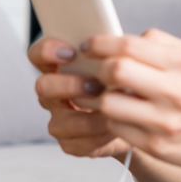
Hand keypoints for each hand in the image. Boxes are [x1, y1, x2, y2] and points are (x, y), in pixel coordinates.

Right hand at [27, 38, 130, 159]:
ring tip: (113, 110)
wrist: (136, 118)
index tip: (70, 52)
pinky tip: (115, 128)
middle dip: (69, 85)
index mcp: (60, 66)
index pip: (39, 54)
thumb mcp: (126, 61)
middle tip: (96, 85)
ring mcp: (59, 119)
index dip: (47, 51)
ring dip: (89, 116)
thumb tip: (141, 39)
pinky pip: (77, 143)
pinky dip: (99, 137)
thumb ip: (125, 49)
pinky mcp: (70, 143)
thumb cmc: (125, 83)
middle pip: (43, 86)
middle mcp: (54, 93)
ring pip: (60, 121)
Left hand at [82, 29, 180, 172]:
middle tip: (98, 73)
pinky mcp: (156, 144)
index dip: (100, 44)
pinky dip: (112, 119)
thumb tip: (118, 40)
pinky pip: (116, 127)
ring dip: (101, 98)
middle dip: (98, 70)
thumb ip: (158, 44)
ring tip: (108, 95)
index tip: (89, 47)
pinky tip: (121, 115)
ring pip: (109, 103)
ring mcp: (164, 121)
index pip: (127, 45)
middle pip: (115, 70)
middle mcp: (174, 91)